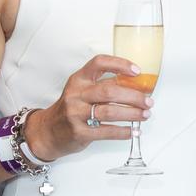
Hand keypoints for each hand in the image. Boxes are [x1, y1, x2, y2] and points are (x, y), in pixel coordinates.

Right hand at [23, 55, 153, 161]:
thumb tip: (137, 85)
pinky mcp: (79, 132)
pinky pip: (106, 131)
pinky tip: (133, 131)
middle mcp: (76, 94)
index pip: (99, 63)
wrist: (47, 131)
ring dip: (132, 114)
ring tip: (145, 115)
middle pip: (110, 91)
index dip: (120, 64)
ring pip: (110, 111)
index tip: (137, 71)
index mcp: (79, 79)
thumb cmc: (71, 108)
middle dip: (134, 96)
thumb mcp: (82, 91)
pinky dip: (123, 132)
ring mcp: (76, 114)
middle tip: (148, 101)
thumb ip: (104, 85)